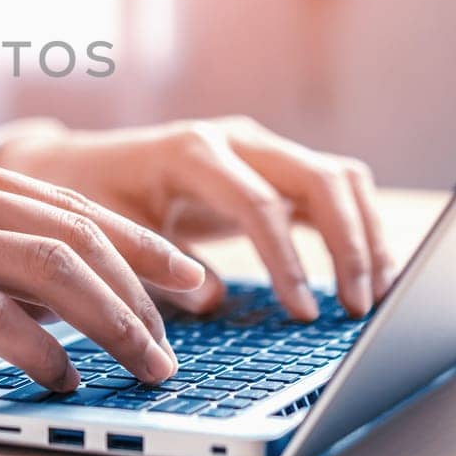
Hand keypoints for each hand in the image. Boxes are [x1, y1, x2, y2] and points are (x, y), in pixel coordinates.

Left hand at [0, 117, 395, 320]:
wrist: (79, 165)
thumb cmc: (92, 199)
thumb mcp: (112, 235)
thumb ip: (159, 268)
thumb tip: (215, 300)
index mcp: (191, 152)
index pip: (259, 203)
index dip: (286, 261)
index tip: (303, 314)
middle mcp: (235, 140)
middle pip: (317, 179)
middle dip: (348, 245)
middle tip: (358, 310)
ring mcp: (260, 150)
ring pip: (338, 178)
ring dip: (367, 235)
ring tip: (376, 297)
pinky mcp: (274, 169)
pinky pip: (334, 189)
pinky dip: (360, 229)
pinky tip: (370, 276)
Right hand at [0, 144, 206, 390]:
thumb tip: (16, 282)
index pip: (67, 200)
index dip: (137, 242)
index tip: (183, 278)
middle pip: (78, 228)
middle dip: (149, 279)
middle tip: (195, 320)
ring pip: (53, 265)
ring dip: (115, 318)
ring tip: (149, 361)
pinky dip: (43, 348)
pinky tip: (63, 377)